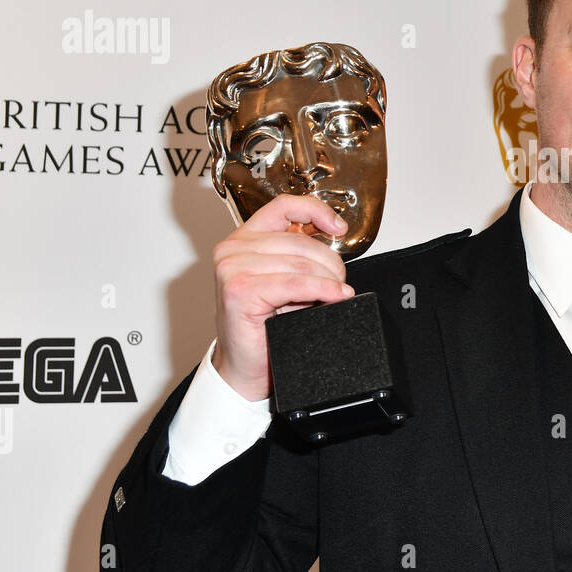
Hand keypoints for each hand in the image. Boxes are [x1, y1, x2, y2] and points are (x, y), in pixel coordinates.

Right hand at [210, 194, 353, 401]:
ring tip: (335, 294)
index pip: (284, 206)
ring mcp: (231, 268)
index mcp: (244, 238)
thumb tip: (334, 239)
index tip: (339, 228)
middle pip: (299, 241)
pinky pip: (294, 283)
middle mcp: (232, 248)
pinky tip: (335, 296)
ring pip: (299, 263)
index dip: (316, 210)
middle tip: (340, 282)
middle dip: (330, 262)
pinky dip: (321, 290)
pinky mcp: (238, 290)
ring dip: (327, 280)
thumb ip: (299, 255)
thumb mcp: (286, 280)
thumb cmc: (265, 325)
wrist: (246, 366)